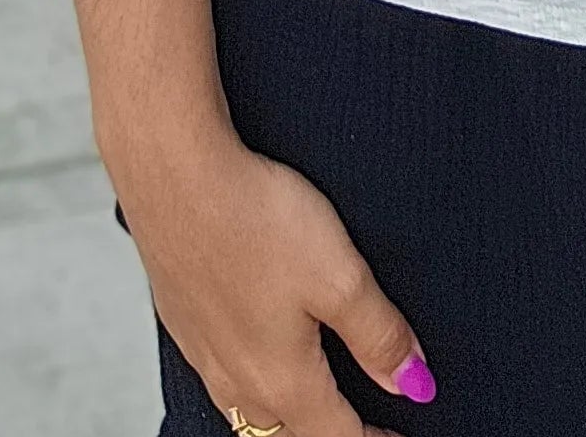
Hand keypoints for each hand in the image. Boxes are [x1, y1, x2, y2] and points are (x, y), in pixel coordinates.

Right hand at [111, 121, 436, 434]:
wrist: (172, 174)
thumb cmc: (254, 219)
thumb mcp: (339, 276)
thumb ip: (379, 334)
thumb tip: (414, 384)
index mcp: (282, 380)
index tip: (402, 435)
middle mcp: (237, 380)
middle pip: (291, 435)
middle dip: (332, 435)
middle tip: (368, 424)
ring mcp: (203, 353)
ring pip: (250, 415)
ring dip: (288, 419)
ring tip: (315, 406)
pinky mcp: (182, 320)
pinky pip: (221, 380)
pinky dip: (251, 388)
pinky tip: (255, 358)